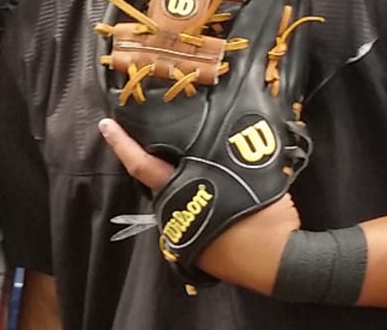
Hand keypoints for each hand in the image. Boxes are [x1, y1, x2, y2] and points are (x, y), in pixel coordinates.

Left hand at [99, 119, 300, 294]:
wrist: (280, 261)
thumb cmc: (266, 214)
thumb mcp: (247, 172)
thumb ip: (222, 156)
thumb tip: (219, 142)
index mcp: (180, 193)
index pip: (141, 164)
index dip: (121, 144)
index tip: (105, 125)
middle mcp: (173, 215)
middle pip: (158, 184)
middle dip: (161, 165)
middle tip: (169, 143)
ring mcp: (182, 236)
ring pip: (175, 202)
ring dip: (184, 189)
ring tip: (204, 173)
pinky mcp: (194, 251)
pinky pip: (190, 220)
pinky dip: (197, 208)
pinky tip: (217, 201)